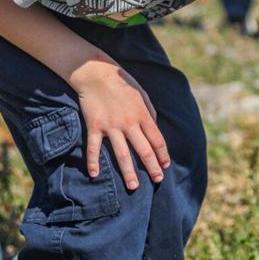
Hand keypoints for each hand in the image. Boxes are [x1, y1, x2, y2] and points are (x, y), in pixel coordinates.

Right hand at [70, 60, 170, 189]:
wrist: (96, 73)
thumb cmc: (122, 83)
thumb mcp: (142, 95)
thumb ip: (150, 113)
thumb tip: (155, 130)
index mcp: (142, 115)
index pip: (157, 140)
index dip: (163, 155)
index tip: (165, 166)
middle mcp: (129, 123)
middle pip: (143, 150)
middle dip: (152, 167)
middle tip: (157, 180)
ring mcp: (111, 126)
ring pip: (122, 153)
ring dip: (128, 171)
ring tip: (133, 186)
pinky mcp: (94, 125)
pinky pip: (93, 147)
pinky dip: (93, 162)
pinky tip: (94, 174)